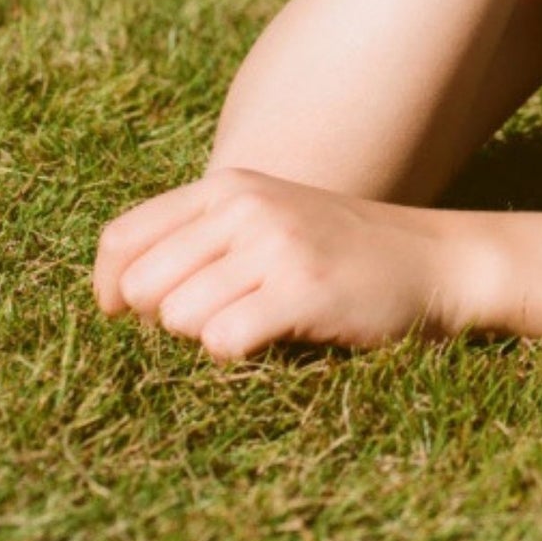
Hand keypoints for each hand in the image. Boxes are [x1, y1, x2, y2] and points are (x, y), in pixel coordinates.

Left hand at [92, 168, 491, 361]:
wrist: (434, 261)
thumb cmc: (338, 251)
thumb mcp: (265, 221)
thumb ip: (197, 239)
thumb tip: (112, 293)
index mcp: (226, 187)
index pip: (120, 239)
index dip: (107, 289)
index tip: (124, 319)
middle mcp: (244, 207)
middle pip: (141, 287)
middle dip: (164, 320)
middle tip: (219, 319)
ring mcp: (274, 245)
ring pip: (179, 319)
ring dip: (208, 337)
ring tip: (256, 323)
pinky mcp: (301, 288)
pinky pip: (222, 341)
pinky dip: (238, 353)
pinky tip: (275, 337)